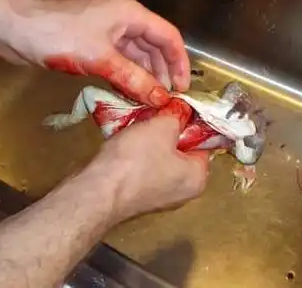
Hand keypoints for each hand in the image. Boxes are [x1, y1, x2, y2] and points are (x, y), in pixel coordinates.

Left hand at [0, 0, 190, 106]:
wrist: (16, 29)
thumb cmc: (58, 35)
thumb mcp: (100, 58)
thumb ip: (132, 78)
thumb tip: (159, 98)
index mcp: (131, 14)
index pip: (168, 36)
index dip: (179, 62)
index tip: (183, 89)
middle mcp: (124, 21)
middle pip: (154, 47)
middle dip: (162, 73)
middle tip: (166, 101)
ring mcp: (107, 33)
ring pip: (136, 57)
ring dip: (144, 77)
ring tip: (150, 102)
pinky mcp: (92, 45)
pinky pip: (118, 63)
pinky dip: (126, 78)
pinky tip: (129, 95)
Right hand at [86, 98, 209, 222]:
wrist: (98, 191)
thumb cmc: (136, 160)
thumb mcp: (162, 126)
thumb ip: (177, 115)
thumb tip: (182, 109)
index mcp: (197, 178)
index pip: (203, 142)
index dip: (190, 120)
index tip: (177, 105)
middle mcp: (182, 191)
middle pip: (180, 149)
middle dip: (166, 129)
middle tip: (155, 112)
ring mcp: (157, 196)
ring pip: (158, 157)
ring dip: (148, 139)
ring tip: (138, 123)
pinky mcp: (135, 196)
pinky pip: (141, 167)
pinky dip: (134, 153)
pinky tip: (124, 140)